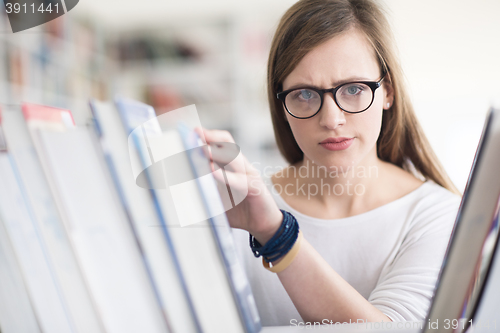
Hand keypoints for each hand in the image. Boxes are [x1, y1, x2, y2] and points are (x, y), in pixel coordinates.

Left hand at [195, 127, 282, 244]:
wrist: (262, 225)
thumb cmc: (239, 211)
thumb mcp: (217, 200)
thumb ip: (204, 192)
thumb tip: (179, 192)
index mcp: (231, 166)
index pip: (220, 143)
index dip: (205, 136)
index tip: (189, 133)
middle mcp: (240, 166)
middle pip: (227, 143)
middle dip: (210, 136)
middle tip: (195, 134)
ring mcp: (249, 175)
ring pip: (234, 157)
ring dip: (217, 152)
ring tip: (202, 150)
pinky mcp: (255, 188)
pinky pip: (240, 179)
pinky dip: (226, 176)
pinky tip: (213, 174)